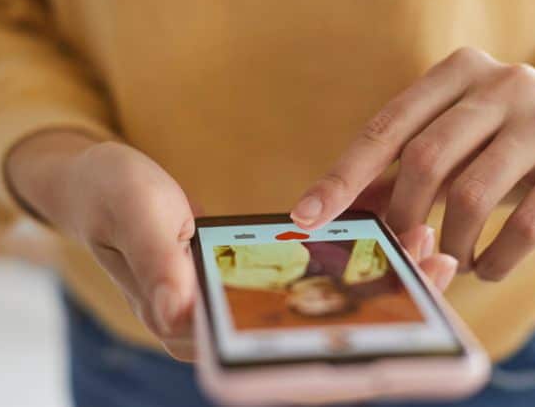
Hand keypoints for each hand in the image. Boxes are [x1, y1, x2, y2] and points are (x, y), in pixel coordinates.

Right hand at [6, 131, 459, 360]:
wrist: (97, 181)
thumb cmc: (109, 197)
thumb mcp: (134, 218)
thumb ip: (156, 266)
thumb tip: (179, 313)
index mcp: (186, 326)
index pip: (270, 354)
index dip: (337, 345)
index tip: (397, 313)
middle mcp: (218, 327)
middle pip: (308, 337)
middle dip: (379, 307)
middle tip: (437, 265)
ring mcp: (236, 303)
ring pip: (316, 307)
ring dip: (375, 279)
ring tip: (429, 245)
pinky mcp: (248, 278)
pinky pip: (308, 276)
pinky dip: (350, 258)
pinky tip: (391, 234)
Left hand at [292, 47, 534, 280]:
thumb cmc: (495, 155)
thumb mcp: (445, 153)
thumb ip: (391, 175)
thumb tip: (323, 214)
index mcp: (458, 71)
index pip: (387, 127)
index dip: (343, 176)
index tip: (306, 216)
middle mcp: (504, 82)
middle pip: (426, 157)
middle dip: (403, 214)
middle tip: (401, 247)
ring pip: (472, 194)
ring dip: (450, 243)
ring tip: (450, 260)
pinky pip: (524, 225)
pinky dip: (495, 258)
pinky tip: (486, 266)